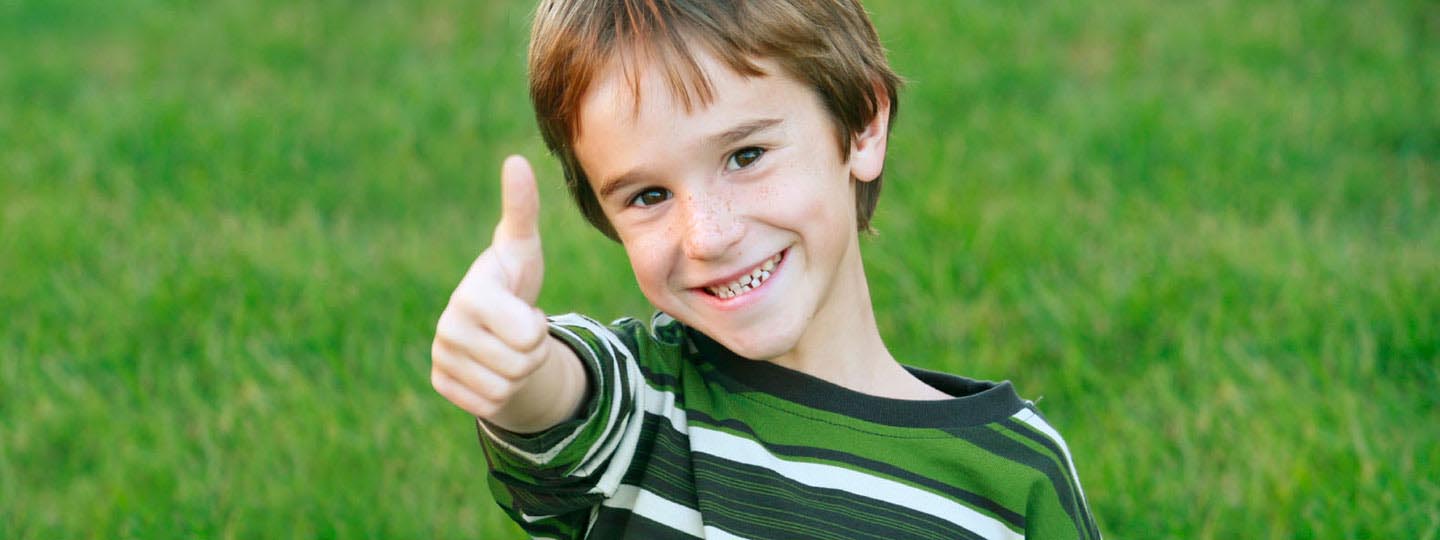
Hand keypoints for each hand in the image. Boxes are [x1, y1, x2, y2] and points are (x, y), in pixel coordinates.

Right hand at [431, 155, 556, 422]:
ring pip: (509, 387)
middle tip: (517, 332)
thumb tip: (516, 160)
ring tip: (507, 347)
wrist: (496, 328)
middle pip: (523, 363)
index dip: (538, 327)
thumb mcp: (523, 248)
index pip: (528, 335)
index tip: (522, 307)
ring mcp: (441, 358)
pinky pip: (492, 404)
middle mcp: (447, 327)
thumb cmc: (514, 281)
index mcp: (470, 294)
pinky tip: (493, 367)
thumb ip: (521, 208)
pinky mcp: (442, 386)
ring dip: (520, 372)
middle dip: (532, 351)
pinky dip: (502, 392)